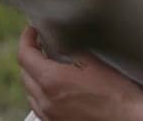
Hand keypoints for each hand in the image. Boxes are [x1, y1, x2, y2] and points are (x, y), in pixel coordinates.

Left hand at [18, 26, 142, 119]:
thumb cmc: (118, 95)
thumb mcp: (95, 64)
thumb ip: (72, 51)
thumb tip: (60, 43)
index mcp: (52, 81)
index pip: (25, 56)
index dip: (26, 39)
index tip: (32, 31)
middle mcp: (46, 101)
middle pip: (24, 75)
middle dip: (30, 57)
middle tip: (41, 45)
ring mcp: (50, 116)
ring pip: (30, 93)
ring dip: (34, 77)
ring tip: (47, 66)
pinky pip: (40, 108)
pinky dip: (42, 95)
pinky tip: (55, 90)